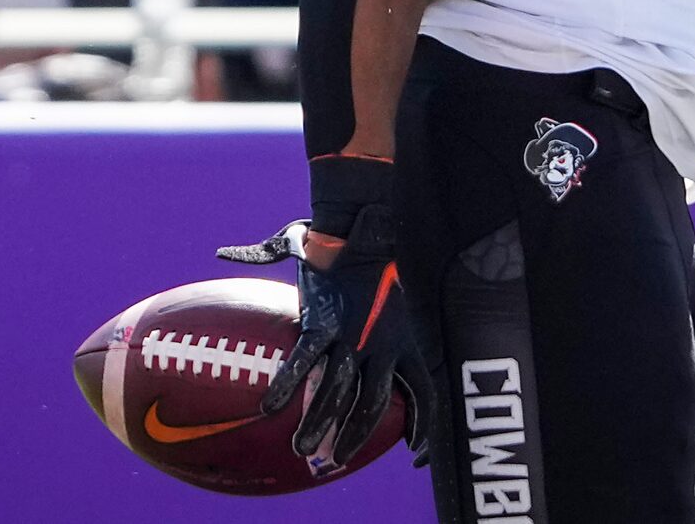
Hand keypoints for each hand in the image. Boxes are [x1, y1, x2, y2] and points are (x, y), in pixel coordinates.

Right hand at [216, 213, 432, 470]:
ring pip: (335, 393)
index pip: (425, 394)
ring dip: (318, 423)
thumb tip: (359, 352)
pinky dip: (287, 386)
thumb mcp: (395, 306)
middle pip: (373, 406)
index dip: (422, 425)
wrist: (358, 233)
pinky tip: (270, 406)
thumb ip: (388, 336)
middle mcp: (382, 346)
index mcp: (405, 343)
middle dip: (354, 437)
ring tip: (302, 447)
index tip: (412, 450)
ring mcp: (351, 336)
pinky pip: (303, 363)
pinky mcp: (322, 322)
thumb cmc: (375, 271)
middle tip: (336, 460)